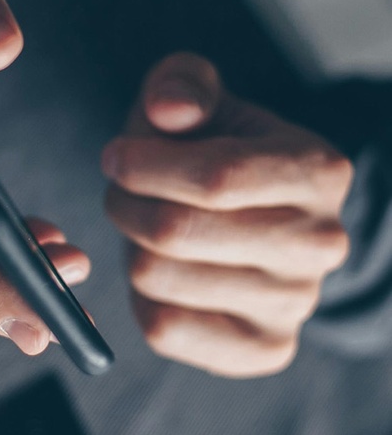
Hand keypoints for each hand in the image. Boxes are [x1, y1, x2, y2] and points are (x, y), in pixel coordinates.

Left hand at [101, 52, 353, 376]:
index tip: (114, 156)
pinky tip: (162, 269)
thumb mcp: (202, 99)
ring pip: (157, 278)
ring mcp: (296, 304)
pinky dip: (141, 296)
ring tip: (146, 226)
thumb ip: (181, 84)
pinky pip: (164, 328)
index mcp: (316, 170)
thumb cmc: (215, 149)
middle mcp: (320, 243)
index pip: (215, 177)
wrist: (253, 216)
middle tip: (121, 190)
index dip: (143, 165)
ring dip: (129, 246)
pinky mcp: (264, 349)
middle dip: (124, 203)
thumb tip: (170, 109)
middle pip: (174, 232)